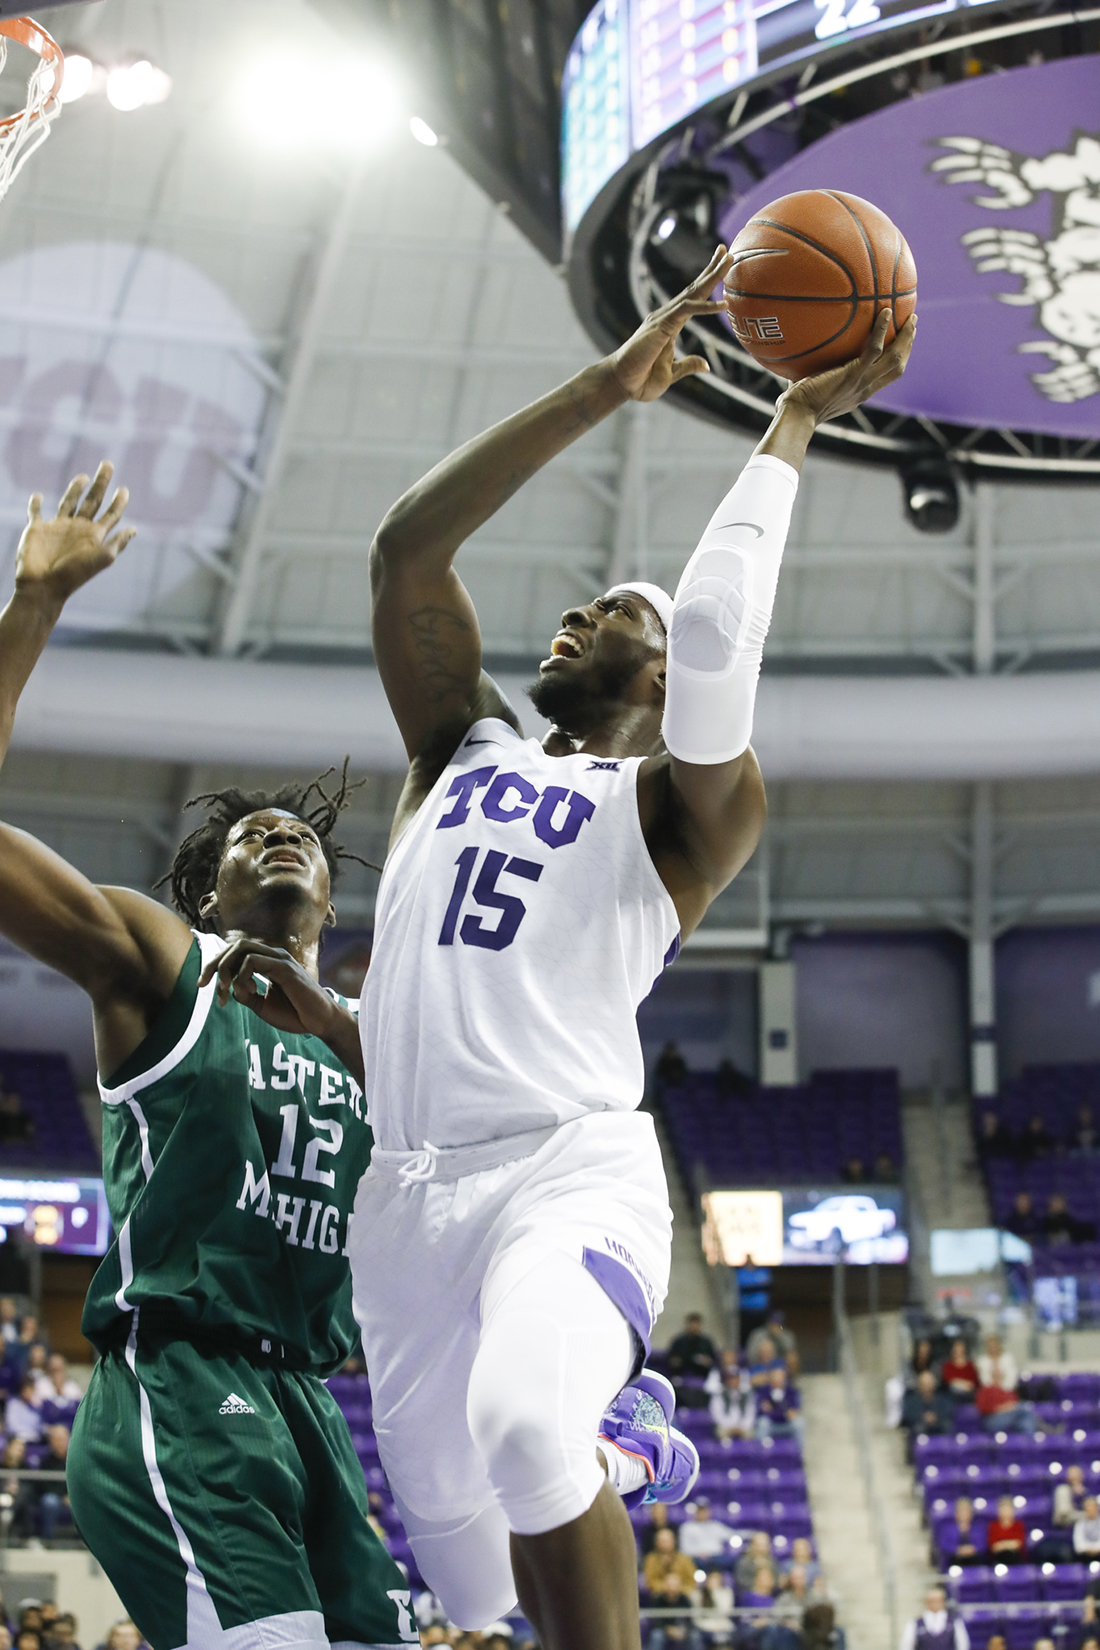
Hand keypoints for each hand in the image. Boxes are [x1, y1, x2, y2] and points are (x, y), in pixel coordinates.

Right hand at [14, 463, 134, 608]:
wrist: (44, 586)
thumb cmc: (75, 574)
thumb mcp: (103, 558)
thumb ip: (117, 543)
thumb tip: (134, 529)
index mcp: (94, 536)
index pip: (110, 515)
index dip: (118, 502)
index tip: (124, 489)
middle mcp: (77, 529)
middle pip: (92, 501)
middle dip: (101, 483)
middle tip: (108, 464)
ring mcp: (57, 528)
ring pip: (68, 503)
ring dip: (75, 489)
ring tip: (84, 477)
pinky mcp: (36, 529)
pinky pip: (36, 512)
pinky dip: (35, 504)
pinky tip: (38, 496)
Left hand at [199, 938, 339, 1040]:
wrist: (320, 1022)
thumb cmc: (295, 1014)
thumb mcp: (262, 1005)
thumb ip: (245, 994)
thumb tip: (229, 989)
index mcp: (268, 961)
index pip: (235, 952)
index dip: (215, 966)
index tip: (202, 986)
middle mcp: (273, 955)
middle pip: (234, 946)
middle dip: (214, 964)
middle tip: (203, 985)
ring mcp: (280, 959)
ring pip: (241, 949)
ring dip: (226, 969)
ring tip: (226, 991)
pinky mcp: (285, 968)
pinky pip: (254, 962)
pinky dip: (242, 976)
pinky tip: (247, 992)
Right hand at [608, 244, 733, 401]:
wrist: (620, 383)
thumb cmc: (640, 380)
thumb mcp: (671, 373)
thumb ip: (687, 365)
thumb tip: (706, 365)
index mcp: (670, 324)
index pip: (693, 298)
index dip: (707, 281)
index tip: (721, 266)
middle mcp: (667, 316)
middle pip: (694, 288)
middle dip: (711, 268)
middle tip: (727, 250)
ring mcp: (663, 318)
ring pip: (693, 293)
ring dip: (712, 276)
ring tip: (729, 260)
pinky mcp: (661, 326)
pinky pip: (687, 311)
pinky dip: (706, 308)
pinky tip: (724, 305)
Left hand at [780, 310, 916, 425]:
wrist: (797, 415)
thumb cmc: (796, 405)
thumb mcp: (812, 388)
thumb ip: (815, 372)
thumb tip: (801, 352)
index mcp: (860, 393)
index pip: (887, 376)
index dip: (898, 359)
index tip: (902, 342)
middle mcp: (866, 389)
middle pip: (898, 367)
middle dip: (908, 345)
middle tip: (912, 324)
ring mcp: (862, 382)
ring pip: (895, 358)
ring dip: (906, 337)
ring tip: (910, 317)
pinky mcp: (854, 374)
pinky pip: (875, 348)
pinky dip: (882, 329)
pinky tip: (886, 311)